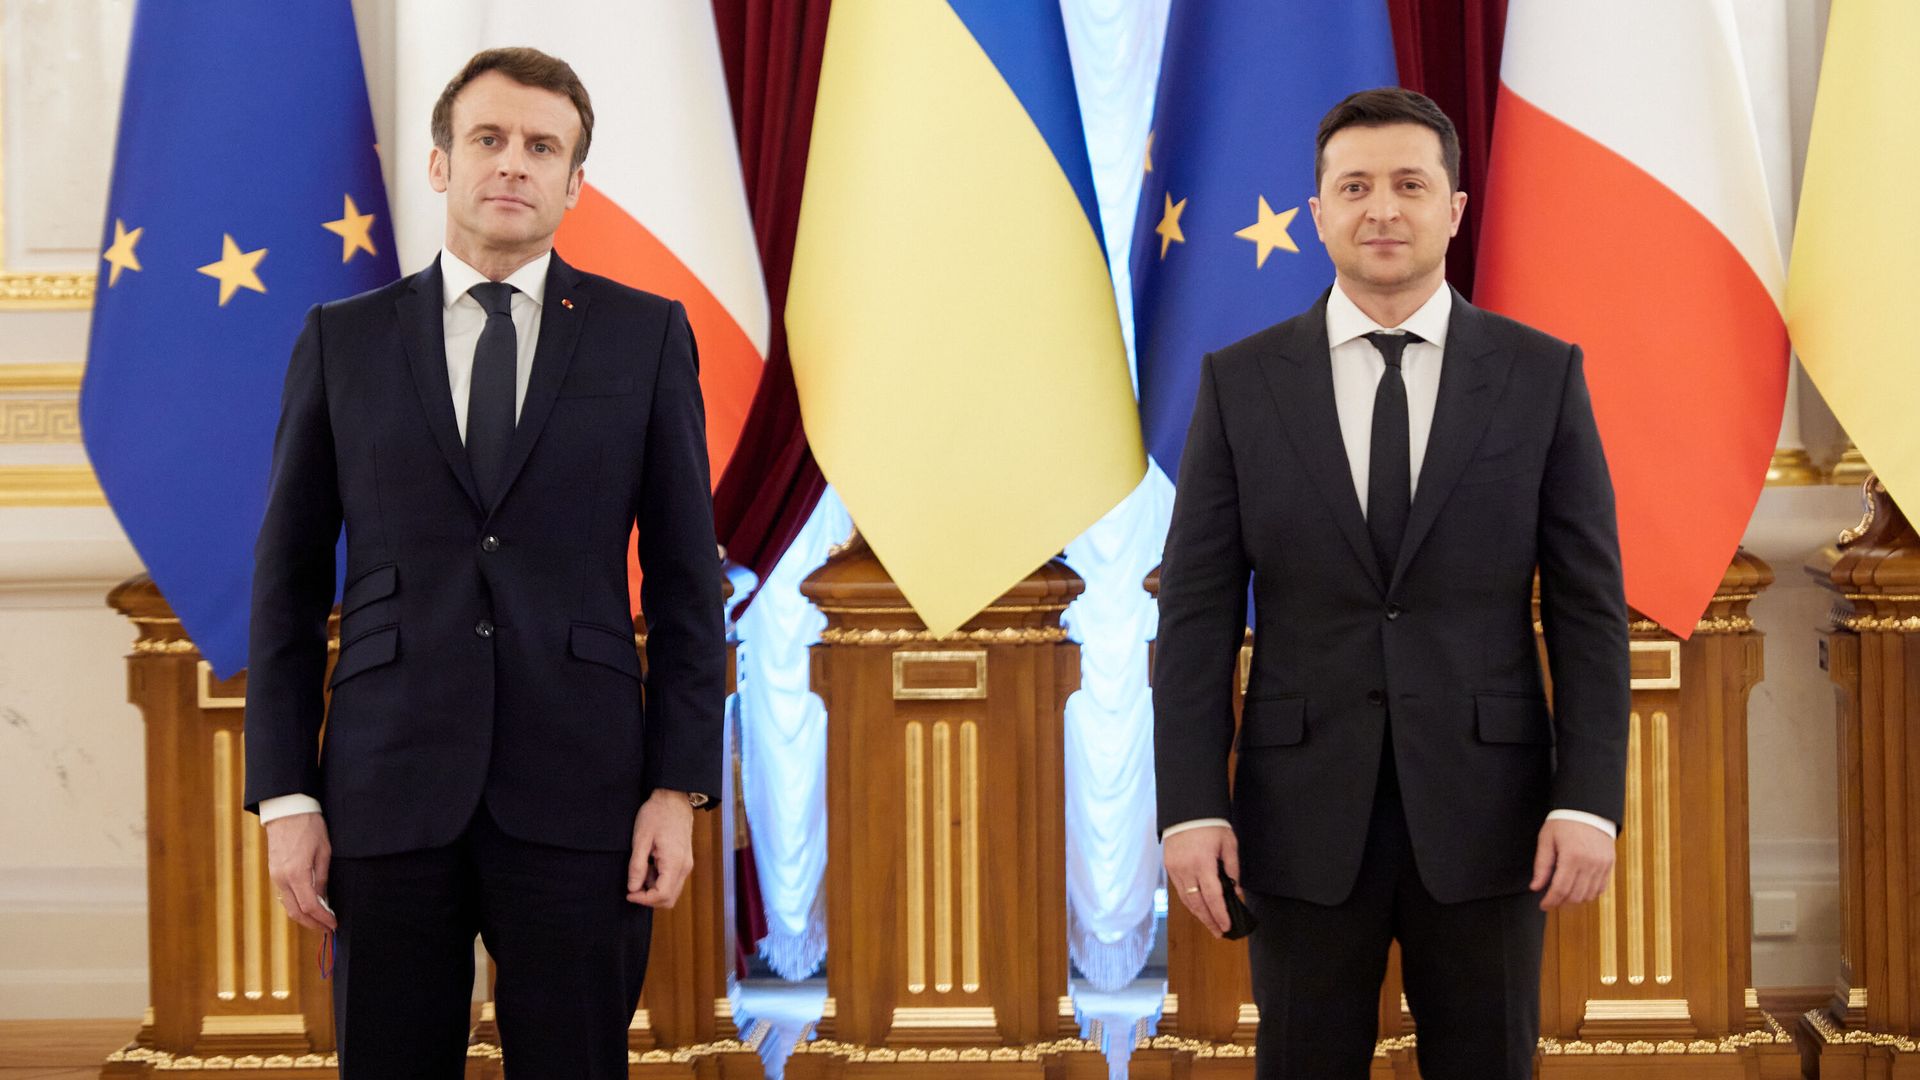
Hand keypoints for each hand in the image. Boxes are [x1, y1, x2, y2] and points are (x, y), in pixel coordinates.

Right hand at [265, 812, 336, 931]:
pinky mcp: (273, 872)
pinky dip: (296, 905)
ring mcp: (275, 876)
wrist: (287, 810)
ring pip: (288, 906)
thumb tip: (323, 899)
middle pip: (295, 912)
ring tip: (320, 920)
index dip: (323, 919)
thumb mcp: (324, 851)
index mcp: (296, 874)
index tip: (334, 924)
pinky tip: (309, 905)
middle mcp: (282, 879)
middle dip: (312, 924)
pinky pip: (284, 896)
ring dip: (303, 917)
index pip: (310, 907)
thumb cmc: (309, 827)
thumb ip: (322, 878)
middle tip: (327, 928)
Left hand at [628, 789, 694, 907]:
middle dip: (649, 898)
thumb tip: (633, 888)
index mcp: (674, 862)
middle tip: (633, 887)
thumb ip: (637, 866)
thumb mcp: (641, 839)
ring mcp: (687, 864)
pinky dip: (660, 881)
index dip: (643, 899)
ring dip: (654, 890)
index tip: (629, 893)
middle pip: (670, 898)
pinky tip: (650, 866)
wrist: (674, 798)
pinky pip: (674, 881)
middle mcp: (685, 867)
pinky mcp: (685, 861)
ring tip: (641, 871)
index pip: (662, 895)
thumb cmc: (656, 814)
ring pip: (672, 891)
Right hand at [1163, 825, 1239, 937]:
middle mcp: (1186, 869)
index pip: (1213, 897)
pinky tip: (1198, 907)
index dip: (1220, 914)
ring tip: (1210, 924)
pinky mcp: (1169, 866)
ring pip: (1186, 900)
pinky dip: (1189, 901)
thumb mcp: (1229, 844)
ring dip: (1199, 914)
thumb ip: (1233, 869)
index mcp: (1203, 864)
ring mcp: (1175, 869)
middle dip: (1209, 920)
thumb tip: (1236, 890)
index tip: (1227, 927)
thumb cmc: (1210, 825)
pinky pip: (1179, 890)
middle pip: (1197, 904)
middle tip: (1219, 932)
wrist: (1186, 810)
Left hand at [1531, 818, 1614, 910]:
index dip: (1551, 901)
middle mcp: (1589, 863)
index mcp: (1572, 857)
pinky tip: (1578, 890)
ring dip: (1575, 900)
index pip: (1560, 889)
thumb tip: (1535, 887)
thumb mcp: (1546, 840)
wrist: (1588, 810)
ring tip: (1563, 896)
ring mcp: (1602, 865)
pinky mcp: (1609, 865)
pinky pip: (1601, 888)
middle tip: (1551, 901)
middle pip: (1575, 896)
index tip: (1543, 906)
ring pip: (1589, 895)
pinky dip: (1589, 894)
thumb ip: (1542, 865)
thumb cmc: (1563, 823)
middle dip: (1561, 903)